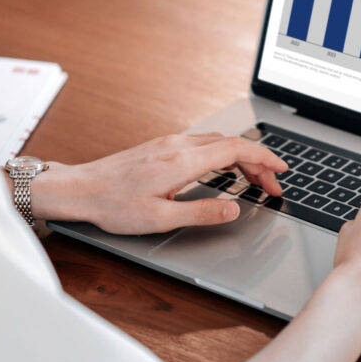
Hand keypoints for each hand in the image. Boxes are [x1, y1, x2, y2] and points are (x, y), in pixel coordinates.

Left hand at [29, 133, 286, 233]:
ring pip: (217, 142)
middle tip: (272, 186)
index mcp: (182, 161)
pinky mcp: (160, 146)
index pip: (236, 149)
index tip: (281, 170)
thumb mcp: (161, 218)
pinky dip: (223, 155)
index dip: (264, 157)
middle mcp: (178, 145)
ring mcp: (168, 143)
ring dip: (241, 158)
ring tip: (253, 180)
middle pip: (231, 144)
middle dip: (257, 162)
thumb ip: (201, 211)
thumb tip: (234, 207)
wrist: (79, 189)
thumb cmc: (113, 205)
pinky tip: (223, 170)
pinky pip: (202, 144)